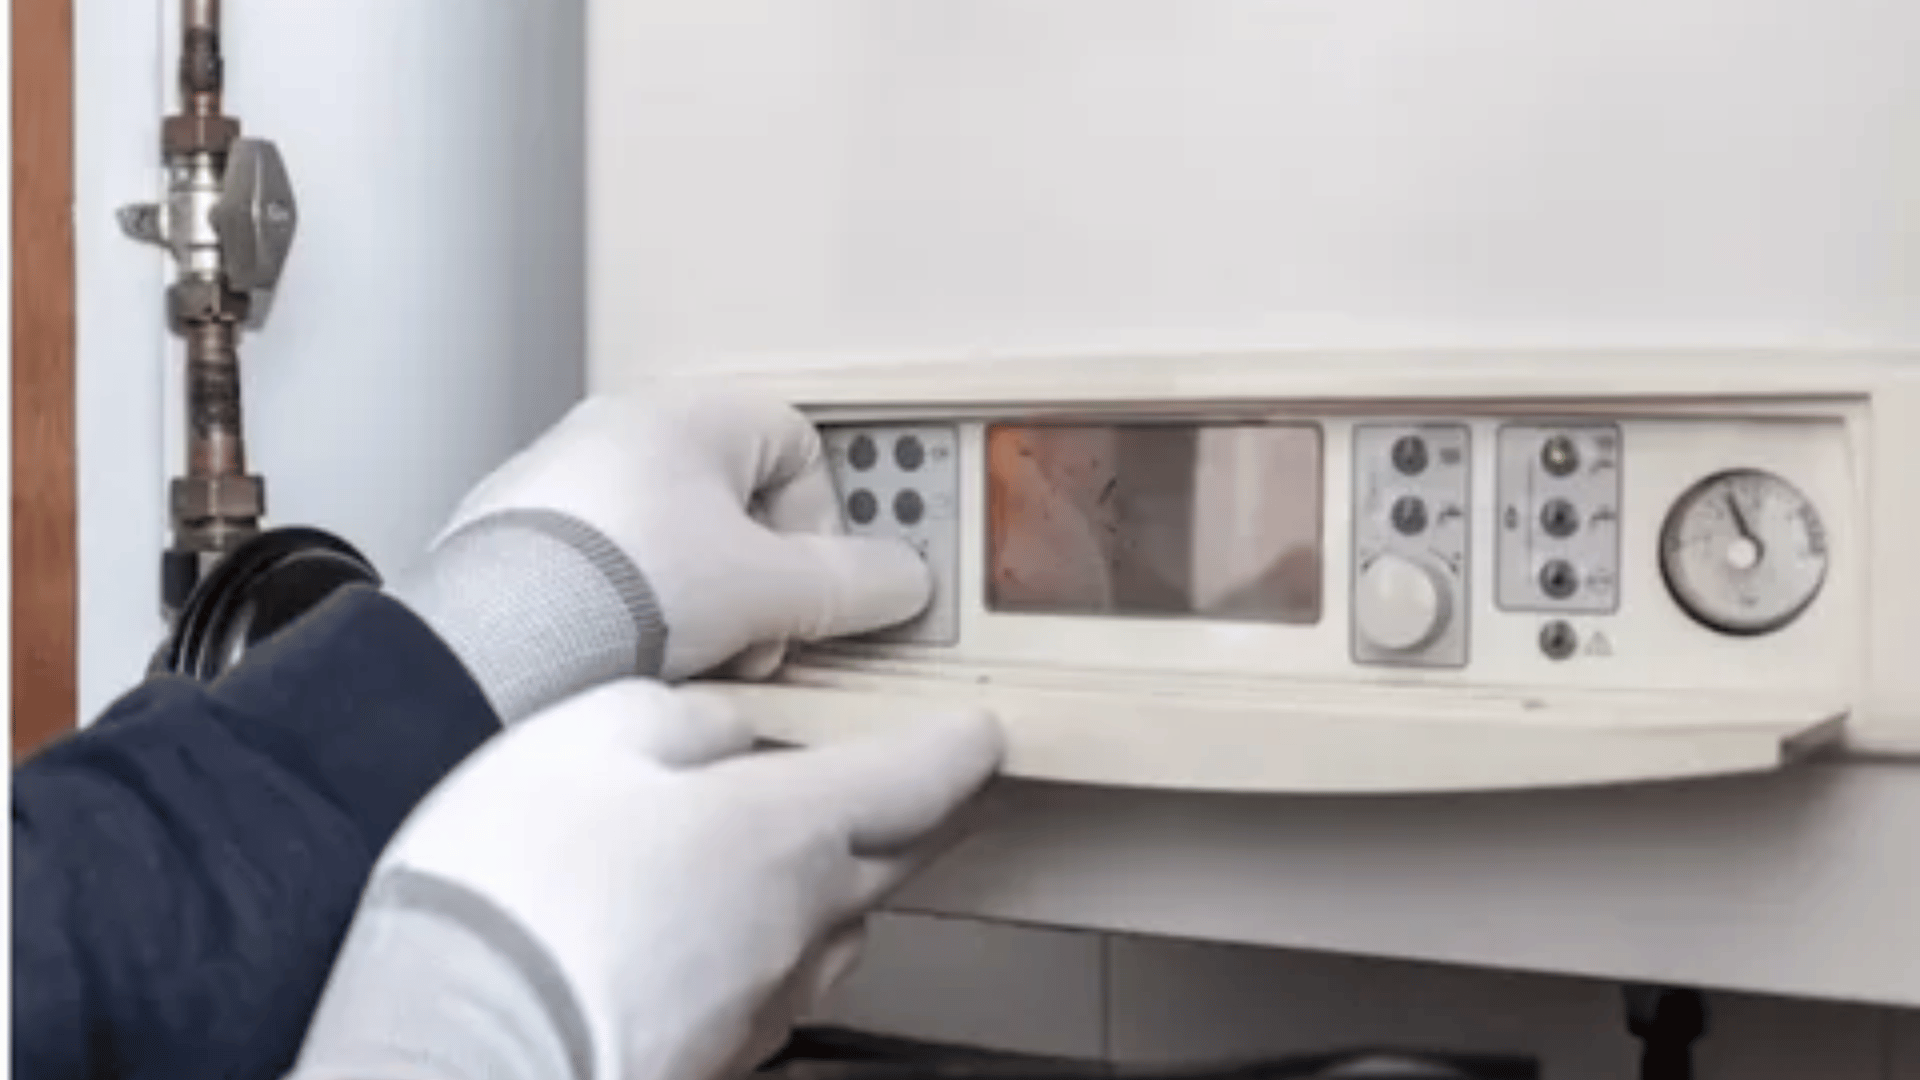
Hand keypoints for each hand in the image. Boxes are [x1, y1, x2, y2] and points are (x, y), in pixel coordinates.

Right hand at [289, 681, 1003, 1079]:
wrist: (456, 1051)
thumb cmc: (512, 889)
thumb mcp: (588, 737)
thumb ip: (681, 718)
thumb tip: (731, 727)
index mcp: (787, 828)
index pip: (917, 781)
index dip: (959, 750)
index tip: (986, 736)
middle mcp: (800, 924)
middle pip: (895, 862)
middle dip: (923, 818)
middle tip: (940, 791)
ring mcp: (762, 1005)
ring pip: (835, 933)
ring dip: (838, 888)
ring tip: (813, 855)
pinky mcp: (715, 1058)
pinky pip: (770, 990)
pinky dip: (764, 949)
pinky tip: (715, 939)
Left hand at [391, 388, 930, 722]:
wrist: (492, 642)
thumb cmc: (624, 589)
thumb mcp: (770, 591)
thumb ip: (850, 584)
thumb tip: (902, 581)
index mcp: (688, 413)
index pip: (799, 444)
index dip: (822, 525)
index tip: (811, 588)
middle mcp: (619, 429)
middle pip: (738, 500)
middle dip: (762, 578)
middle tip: (756, 635)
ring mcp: (562, 482)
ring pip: (675, 540)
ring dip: (703, 601)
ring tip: (690, 656)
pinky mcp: (519, 539)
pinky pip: (610, 569)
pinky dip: (634, 613)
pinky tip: (627, 661)